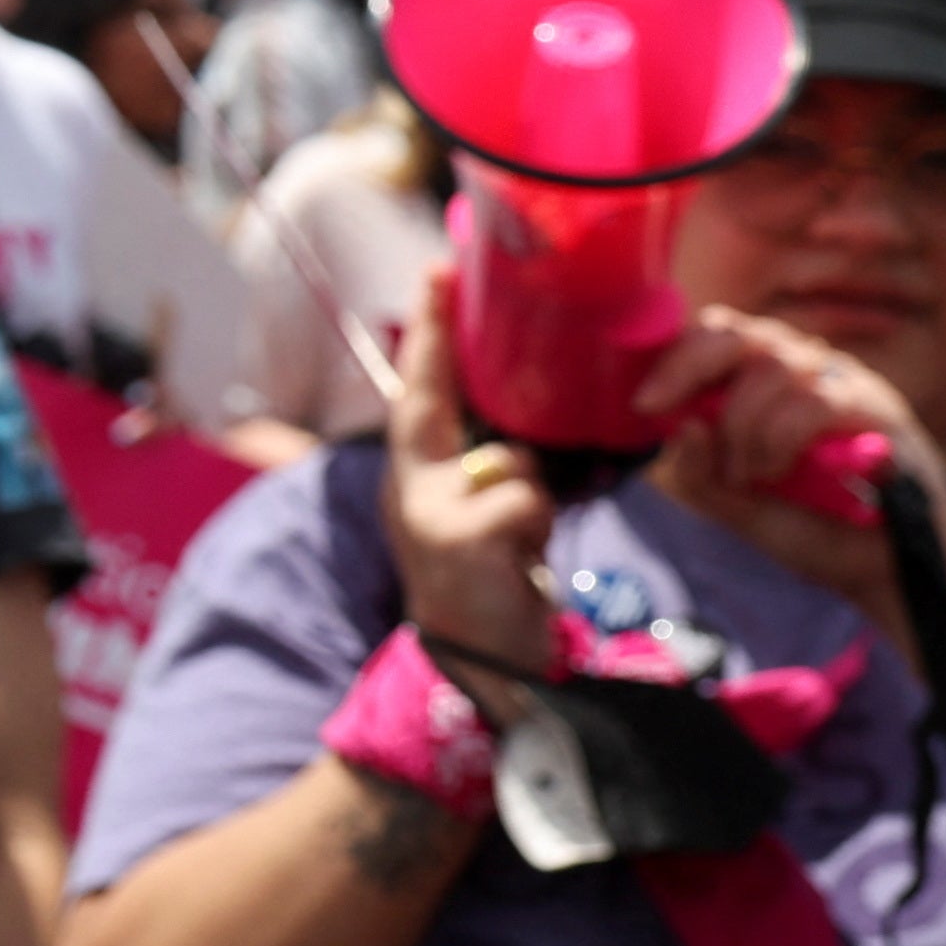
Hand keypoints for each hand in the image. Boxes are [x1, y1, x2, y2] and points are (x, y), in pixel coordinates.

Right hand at [378, 282, 558, 673]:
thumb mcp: (480, 524)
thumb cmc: (489, 589)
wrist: (480, 672)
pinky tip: (522, 561)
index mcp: (414, 479)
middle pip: (427, 398)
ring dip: (534, 499)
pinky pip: (523, 501)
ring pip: (510, 464)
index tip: (434, 274)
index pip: (419, 394)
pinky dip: (537, 528)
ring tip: (522, 543)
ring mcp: (426, 511)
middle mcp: (408, 487)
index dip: (427, 335)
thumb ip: (488, 477)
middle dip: (435, 337)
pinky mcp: (455, 538)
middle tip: (438, 273)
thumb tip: (522, 443)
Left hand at [640, 300, 944, 642]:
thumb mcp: (737, 507)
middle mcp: (810, 369)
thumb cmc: (814, 531)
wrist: (886, 576)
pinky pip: (813, 401)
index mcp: (771, 379)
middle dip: (690, 369)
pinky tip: (775, 472)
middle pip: (739, 332)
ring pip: (772, 368)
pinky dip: (779, 437)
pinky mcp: (882, 411)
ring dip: (742, 426)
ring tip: (750, 476)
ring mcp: (849, 384)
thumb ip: (699, 474)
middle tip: (672, 417)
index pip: (716, 334)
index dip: (674, 357)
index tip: (644, 403)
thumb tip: (678, 425)